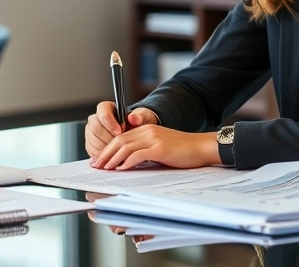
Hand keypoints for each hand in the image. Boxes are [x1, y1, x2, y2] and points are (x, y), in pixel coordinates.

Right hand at [85, 101, 158, 158]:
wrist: (135, 134)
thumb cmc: (137, 124)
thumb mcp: (142, 117)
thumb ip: (139, 116)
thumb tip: (133, 118)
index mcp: (105, 108)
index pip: (102, 113)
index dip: (110, 124)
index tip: (120, 132)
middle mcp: (94, 119)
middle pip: (95, 128)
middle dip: (109, 138)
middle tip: (121, 144)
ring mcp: (90, 132)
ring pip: (93, 141)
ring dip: (106, 148)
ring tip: (119, 151)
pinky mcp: (90, 145)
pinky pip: (92, 151)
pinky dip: (103, 156)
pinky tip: (114, 156)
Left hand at [93, 128, 219, 170]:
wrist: (201, 147)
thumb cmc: (182, 151)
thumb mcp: (160, 147)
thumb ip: (145, 151)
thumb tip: (128, 163)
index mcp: (146, 128)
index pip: (120, 137)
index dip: (107, 148)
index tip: (100, 159)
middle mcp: (147, 131)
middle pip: (119, 141)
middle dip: (105, 154)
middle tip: (97, 166)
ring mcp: (153, 138)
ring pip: (125, 147)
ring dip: (112, 159)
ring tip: (105, 169)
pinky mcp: (159, 148)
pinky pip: (138, 154)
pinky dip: (127, 162)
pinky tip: (121, 169)